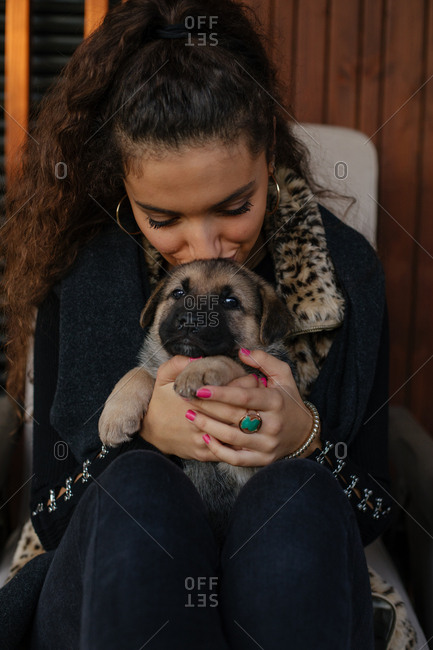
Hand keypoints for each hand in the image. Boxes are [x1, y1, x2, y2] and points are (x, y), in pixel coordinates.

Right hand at [139, 355, 256, 459]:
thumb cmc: (159, 402)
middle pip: (236, 414)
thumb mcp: (163, 377)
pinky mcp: (204, 454)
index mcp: (194, 401)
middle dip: (253, 403)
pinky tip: (247, 430)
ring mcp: (203, 441)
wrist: (148, 432)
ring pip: (235, 434)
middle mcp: (200, 423)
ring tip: (260, 410)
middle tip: (262, 393)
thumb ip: (178, 363)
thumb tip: (198, 358)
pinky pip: (228, 449)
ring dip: (249, 423)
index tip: (253, 378)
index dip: (244, 385)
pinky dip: (240, 440)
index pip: (228, 394)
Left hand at [182, 348, 321, 465]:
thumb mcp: (283, 376)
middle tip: (186, 399)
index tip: (200, 388)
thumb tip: (241, 351)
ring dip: (208, 427)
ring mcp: (267, 444)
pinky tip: (205, 438)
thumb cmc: (288, 400)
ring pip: (232, 439)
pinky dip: (218, 450)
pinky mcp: (262, 460)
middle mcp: (273, 424)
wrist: (303, 433)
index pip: (244, 397)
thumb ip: (263, 360)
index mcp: (275, 401)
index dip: (221, 393)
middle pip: (234, 417)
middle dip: (207, 408)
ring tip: (190, 415)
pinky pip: (236, 458)